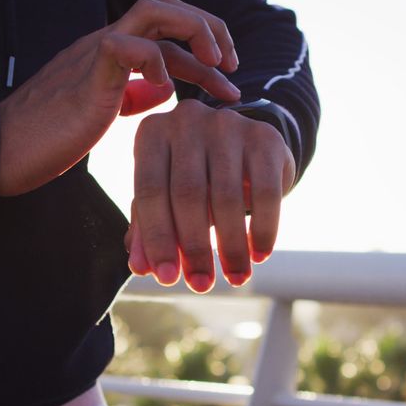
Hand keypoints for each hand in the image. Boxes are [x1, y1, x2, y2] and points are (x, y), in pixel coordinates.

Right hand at [0, 0, 240, 196]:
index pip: (168, 34)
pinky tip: (165, 91)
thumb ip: (132, 95)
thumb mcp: (103, 113)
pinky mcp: (87, 73)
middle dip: (210, 27)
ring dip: (195, 30)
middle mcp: (107, 43)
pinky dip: (156, 62)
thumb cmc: (48, 139)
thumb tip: (162, 89)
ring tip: (216, 63)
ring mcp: (95, 53)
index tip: (230, 83)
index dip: (206, 53)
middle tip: (232, 64)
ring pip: (153, 10)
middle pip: (167, 7)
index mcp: (113, 54)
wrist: (1, 150)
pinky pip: (126, 45)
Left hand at [126, 99, 295, 292]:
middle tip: (201, 285)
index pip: (150, 192)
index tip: (167, 279)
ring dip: (231, 247)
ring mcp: (227, 124)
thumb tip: (140, 267)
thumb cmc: (192, 177)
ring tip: (236, 278)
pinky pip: (265, 192)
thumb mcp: (165, 197)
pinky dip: (263, 229)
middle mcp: (186, 120)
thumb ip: (148, 229)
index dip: (158, 240)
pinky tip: (259, 255)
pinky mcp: (265, 137)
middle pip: (188, 195)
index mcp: (151, 133)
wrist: (241, 145)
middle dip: (195, 248)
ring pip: (226, 197)